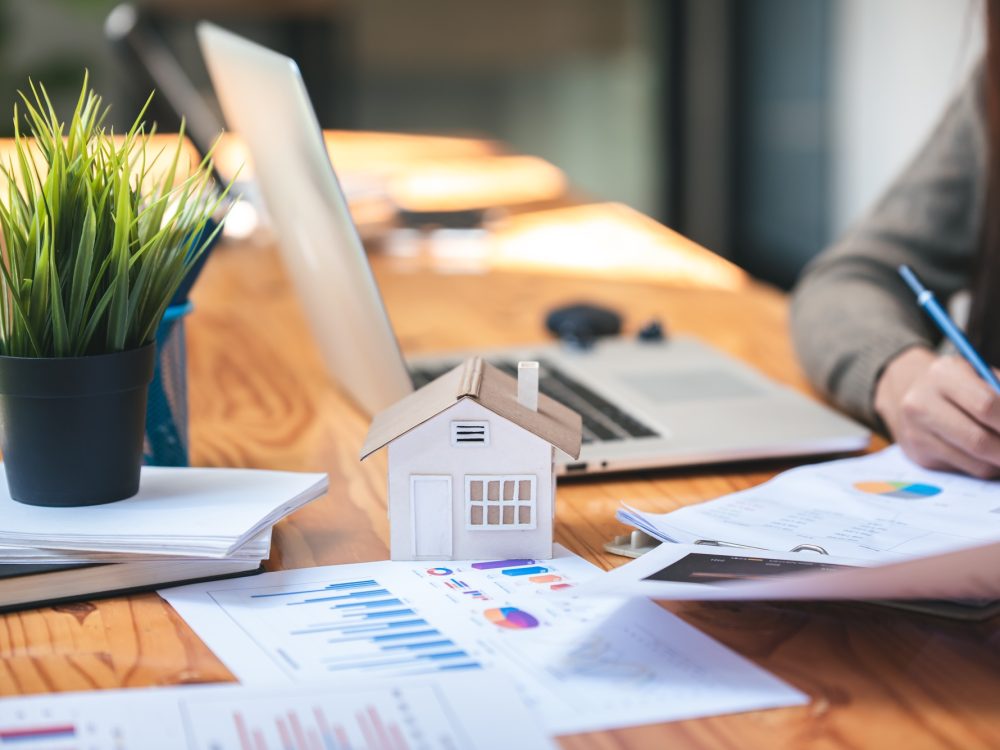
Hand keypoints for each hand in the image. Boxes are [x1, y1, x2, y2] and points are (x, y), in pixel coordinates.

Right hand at [874, 347, 999, 477]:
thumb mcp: (981, 376)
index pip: (987, 405)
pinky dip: (986, 466)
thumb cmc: (958, 385)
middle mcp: (921, 403)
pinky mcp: (918, 454)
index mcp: (943, 374)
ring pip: (975, 461)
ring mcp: (916, 432)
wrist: (911, 395)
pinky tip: (988, 455)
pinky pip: (965, 469)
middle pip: (978, 440)